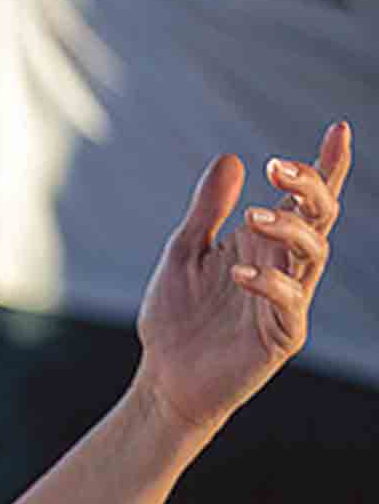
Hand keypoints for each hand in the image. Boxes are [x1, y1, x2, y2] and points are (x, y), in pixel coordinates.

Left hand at [134, 122, 352, 437]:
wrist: (164, 374)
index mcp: (264, 242)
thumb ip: (208, 208)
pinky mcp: (281, 335)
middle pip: (319, 218)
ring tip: (253, 216)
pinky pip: (291, 303)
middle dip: (310, 187)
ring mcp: (287, 300)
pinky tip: (238, 273)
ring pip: (314, 254)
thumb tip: (234, 159)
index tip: (339, 129)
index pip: (305, 200)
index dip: (327, 167)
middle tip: (278, 166)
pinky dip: (270, 283)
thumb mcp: (185, 249)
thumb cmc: (178, 314)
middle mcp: (283, 266)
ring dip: (290, 229)